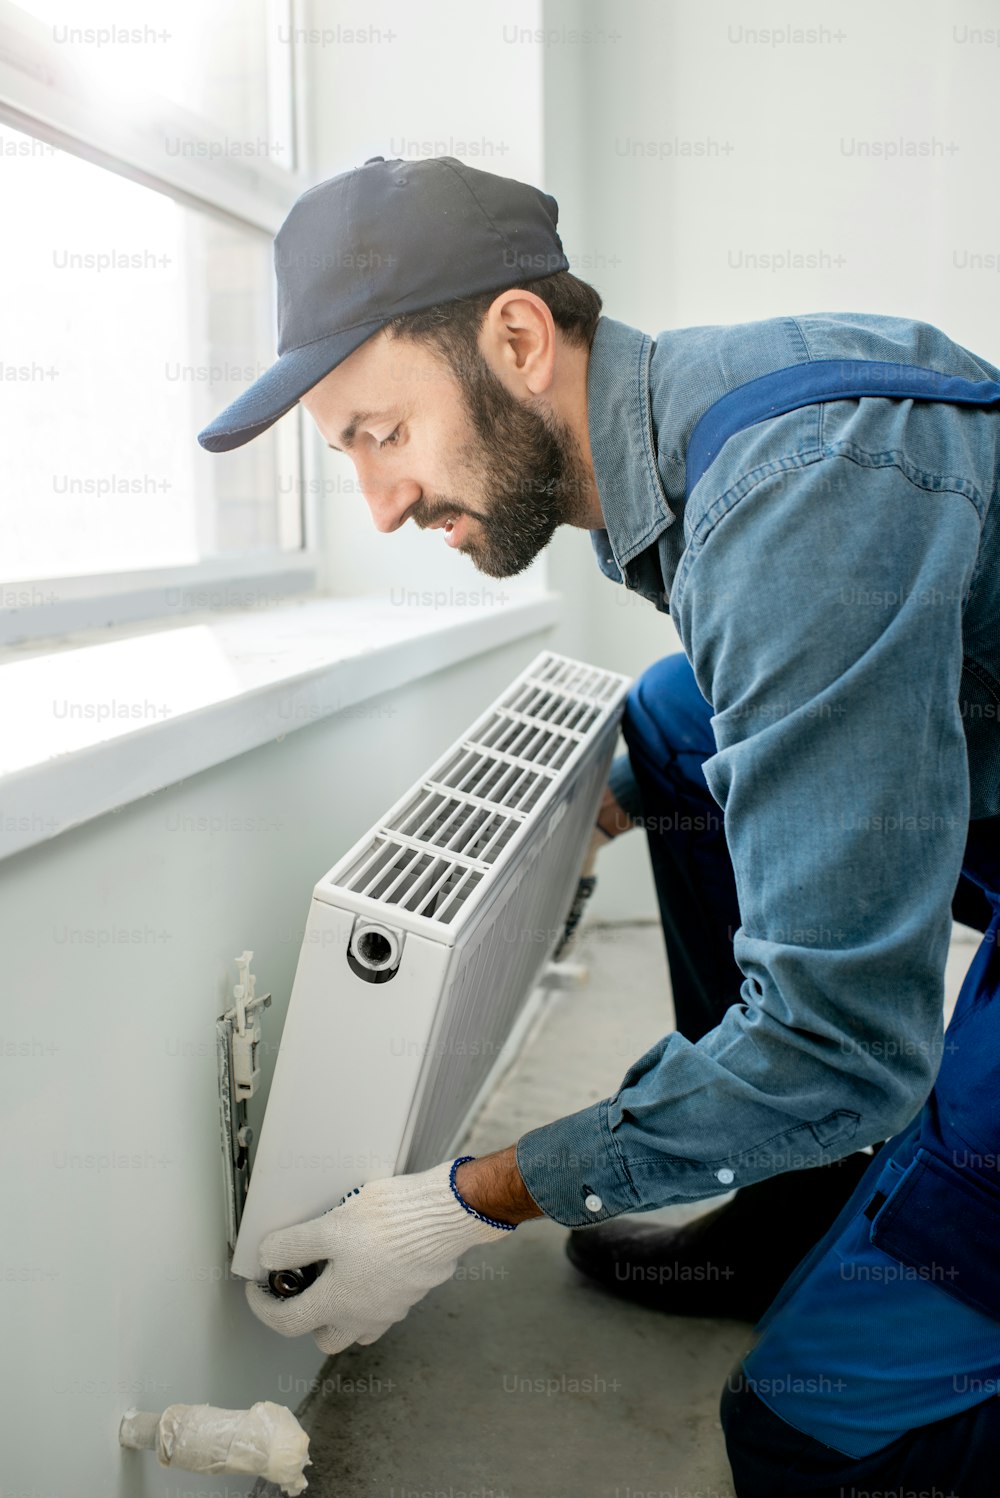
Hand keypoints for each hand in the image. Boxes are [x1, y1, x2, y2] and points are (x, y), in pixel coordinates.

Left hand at [245, 1159, 512, 1353]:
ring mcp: (393, 1308)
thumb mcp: (331, 1226)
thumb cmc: (387, 1222)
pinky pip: (384, 1306)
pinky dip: (371, 1294)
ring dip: (344, 1312)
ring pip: (359, 1327)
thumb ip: (295, 1245)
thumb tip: (267, 1258)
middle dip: (309, 1319)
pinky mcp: (414, 1292)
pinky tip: (373, 1262)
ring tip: (339, 1274)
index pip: (287, 1322)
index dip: (263, 1308)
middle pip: (327, 1338)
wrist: (445, 1216)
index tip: (256, 1289)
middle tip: (304, 1284)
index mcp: (338, 1303)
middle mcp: (364, 1316)